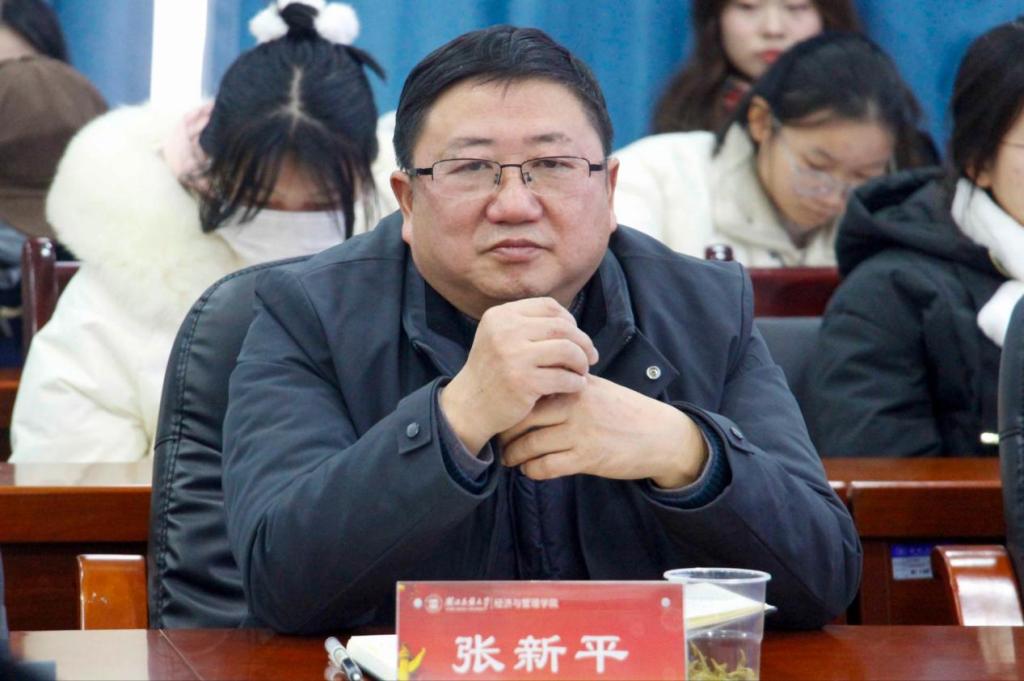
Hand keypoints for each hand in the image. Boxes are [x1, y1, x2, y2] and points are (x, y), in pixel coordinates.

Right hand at [440, 297, 598, 454]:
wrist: (470, 405)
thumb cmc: (494, 370)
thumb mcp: (501, 337)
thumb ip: (530, 325)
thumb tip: (572, 322)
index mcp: (501, 315)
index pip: (549, 306)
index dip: (570, 320)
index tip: (576, 338)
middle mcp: (505, 331)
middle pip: (562, 327)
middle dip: (583, 342)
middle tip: (591, 357)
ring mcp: (513, 356)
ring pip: (567, 350)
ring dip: (582, 361)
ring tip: (582, 371)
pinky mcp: (523, 382)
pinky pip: (564, 377)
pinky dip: (576, 382)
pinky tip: (576, 386)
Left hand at [499, 375, 707, 487]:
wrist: (660, 436)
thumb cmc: (626, 412)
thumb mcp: (598, 389)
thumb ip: (568, 386)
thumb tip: (535, 386)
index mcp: (575, 385)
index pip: (530, 391)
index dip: (511, 406)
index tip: (503, 415)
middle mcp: (575, 406)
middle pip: (523, 419)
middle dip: (505, 433)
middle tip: (499, 441)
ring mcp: (581, 432)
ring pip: (530, 445)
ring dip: (514, 455)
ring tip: (510, 459)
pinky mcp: (587, 458)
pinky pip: (546, 467)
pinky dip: (532, 471)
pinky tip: (531, 470)